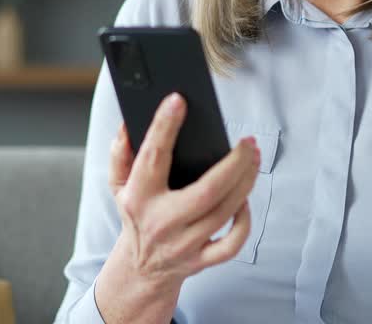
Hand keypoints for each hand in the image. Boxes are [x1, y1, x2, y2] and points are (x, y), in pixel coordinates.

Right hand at [106, 93, 261, 289]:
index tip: (178, 101)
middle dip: (234, 163)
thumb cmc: (135, 217)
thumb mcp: (117, 185)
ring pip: (225, 212)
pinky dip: (244, 220)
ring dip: (246, 182)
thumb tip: (128, 124)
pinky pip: (231, 243)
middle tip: (248, 141)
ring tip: (254, 158)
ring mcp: (184, 244)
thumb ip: (120, 153)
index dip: (164, 127)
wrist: (139, 269)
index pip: (153, 157)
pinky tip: (245, 198)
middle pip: (207, 191)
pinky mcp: (201, 260)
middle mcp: (162, 221)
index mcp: (139, 197)